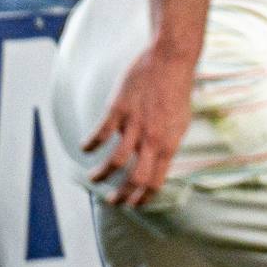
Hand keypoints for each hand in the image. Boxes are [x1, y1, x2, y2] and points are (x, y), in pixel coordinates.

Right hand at [81, 44, 193, 207]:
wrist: (171, 61)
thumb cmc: (177, 91)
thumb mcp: (181, 122)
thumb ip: (168, 142)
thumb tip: (160, 161)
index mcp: (170, 143)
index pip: (157, 180)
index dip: (144, 198)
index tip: (134, 204)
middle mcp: (153, 138)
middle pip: (135, 178)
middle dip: (121, 195)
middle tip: (113, 201)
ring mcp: (135, 124)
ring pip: (115, 161)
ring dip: (101, 175)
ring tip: (94, 179)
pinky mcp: (119, 109)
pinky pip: (100, 134)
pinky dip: (90, 145)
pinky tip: (85, 148)